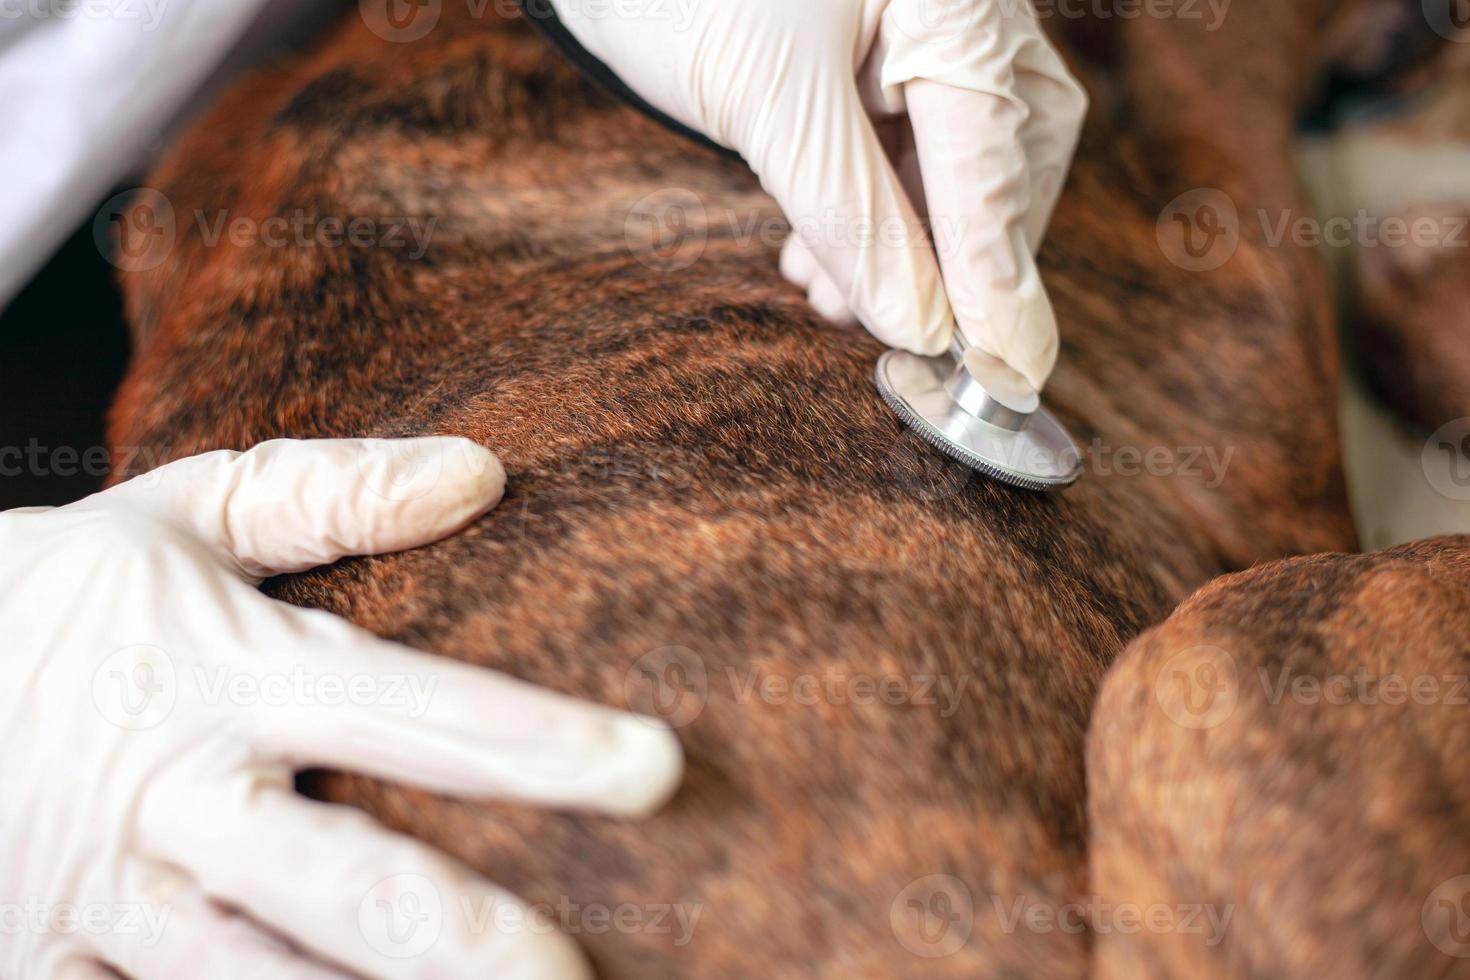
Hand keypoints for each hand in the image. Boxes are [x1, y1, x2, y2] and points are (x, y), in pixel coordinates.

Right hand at [0, 437, 682, 978]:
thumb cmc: (56, 596)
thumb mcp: (178, 513)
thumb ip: (329, 493)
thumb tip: (480, 471)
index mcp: (230, 677)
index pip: (419, 715)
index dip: (541, 746)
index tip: (654, 770)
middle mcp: (176, 800)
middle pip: (352, 891)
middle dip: (474, 945)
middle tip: (579, 977)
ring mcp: (103, 901)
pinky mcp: (40, 966)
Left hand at [553, 0, 1086, 392]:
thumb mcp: (769, 108)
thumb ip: (853, 216)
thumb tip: (921, 327)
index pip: (994, 149)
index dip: (995, 270)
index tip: (1007, 370)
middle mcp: (960, 7)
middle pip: (1003, 156)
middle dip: (953, 257)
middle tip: (907, 338)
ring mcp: (923, 28)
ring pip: (957, 162)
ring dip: (904, 246)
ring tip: (832, 300)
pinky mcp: (883, 56)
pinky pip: (907, 148)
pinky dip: (873, 211)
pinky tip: (818, 252)